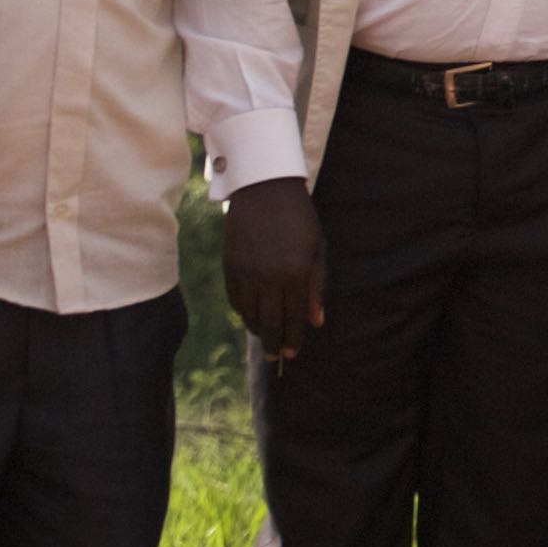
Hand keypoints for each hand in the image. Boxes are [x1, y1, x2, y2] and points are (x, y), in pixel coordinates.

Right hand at [220, 179, 326, 357]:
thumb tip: (316, 321)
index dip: (294, 338)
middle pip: (270, 321)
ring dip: (256, 329)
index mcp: (296, 273)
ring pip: (249, 313)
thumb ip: (316, 287)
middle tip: (275, 357)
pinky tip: (249, 317)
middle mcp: (270, 277)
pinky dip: (241, 311)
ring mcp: (247, 272)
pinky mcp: (230, 265)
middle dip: (274, 342)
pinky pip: (234, 298)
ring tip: (263, 338)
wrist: (266, 189)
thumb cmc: (300, 219)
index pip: (294, 317)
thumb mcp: (317, 250)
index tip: (293, 353)